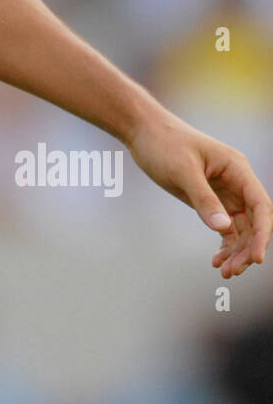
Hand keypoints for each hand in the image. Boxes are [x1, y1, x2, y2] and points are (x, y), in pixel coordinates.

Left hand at [127, 109, 271, 277]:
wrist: (143, 131)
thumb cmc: (164, 144)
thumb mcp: (182, 171)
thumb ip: (203, 199)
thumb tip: (224, 228)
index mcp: (237, 169)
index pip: (261, 206)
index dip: (263, 233)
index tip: (256, 259)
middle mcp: (236, 182)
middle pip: (254, 221)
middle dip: (247, 248)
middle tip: (232, 271)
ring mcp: (224, 192)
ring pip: (240, 228)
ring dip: (236, 250)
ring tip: (224, 272)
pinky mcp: (210, 199)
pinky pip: (225, 226)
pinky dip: (224, 245)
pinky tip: (216, 260)